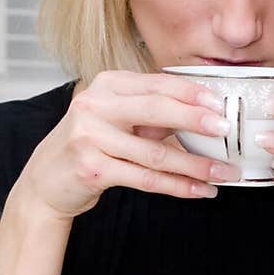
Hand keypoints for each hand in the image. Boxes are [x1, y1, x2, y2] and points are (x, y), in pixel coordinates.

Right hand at [13, 70, 240, 221]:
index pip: (157, 84)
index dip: (191, 93)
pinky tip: (199, 190)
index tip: (220, 102)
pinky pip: (145, 179)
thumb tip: (203, 115)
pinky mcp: (92, 169)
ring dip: (195, 165)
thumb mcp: (116, 118)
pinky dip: (177, 186)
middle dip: (196, 120)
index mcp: (107, 85)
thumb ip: (152, 113)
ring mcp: (90, 137)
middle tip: (226, 129)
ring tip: (223, 172)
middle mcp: (95, 105)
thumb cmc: (89, 146)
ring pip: (155, 153)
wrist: (46, 181)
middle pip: (155, 110)